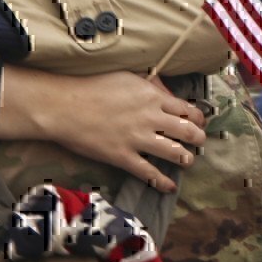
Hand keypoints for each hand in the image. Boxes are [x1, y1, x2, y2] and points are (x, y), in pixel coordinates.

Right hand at [0, 67, 205, 192]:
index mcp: (151, 96)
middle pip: (189, 132)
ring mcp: (137, 139)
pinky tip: (169, 186)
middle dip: (198, 139)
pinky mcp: (123, 157)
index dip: (198, 118)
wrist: (63, 106)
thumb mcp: (124, 75)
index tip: (198, 122)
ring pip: (176, 154)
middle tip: (198, 142)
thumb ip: (148, 83)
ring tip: (187, 160)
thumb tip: (165, 89)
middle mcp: (150, 118)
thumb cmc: (90, 87)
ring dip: (186, 159)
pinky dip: (163, 182)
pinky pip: (150, 173)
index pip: (188, 110)